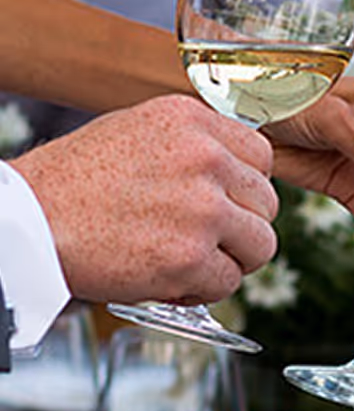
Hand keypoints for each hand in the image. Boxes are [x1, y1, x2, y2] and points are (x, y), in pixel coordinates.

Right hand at [14, 96, 277, 304]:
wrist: (29, 222)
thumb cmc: (71, 182)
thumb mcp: (135, 131)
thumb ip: (192, 144)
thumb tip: (235, 170)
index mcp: (191, 121)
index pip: (261, 156)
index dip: (245, 186)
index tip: (226, 201)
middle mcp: (204, 160)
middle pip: (267, 202)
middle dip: (241, 225)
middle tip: (206, 236)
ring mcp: (203, 210)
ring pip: (261, 244)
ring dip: (231, 259)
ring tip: (192, 258)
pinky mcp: (190, 257)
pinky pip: (228, 282)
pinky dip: (203, 288)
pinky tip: (172, 279)